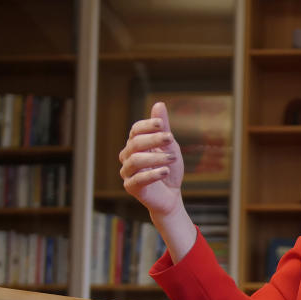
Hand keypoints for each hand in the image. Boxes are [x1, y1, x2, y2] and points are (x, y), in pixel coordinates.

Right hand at [119, 102, 184, 217]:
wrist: (171, 195)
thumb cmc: (169, 168)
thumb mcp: (170, 146)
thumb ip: (163, 128)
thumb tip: (159, 104)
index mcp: (136, 144)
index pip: (136, 130)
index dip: (147, 125)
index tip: (162, 124)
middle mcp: (127, 156)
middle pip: (135, 143)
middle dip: (154, 139)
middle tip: (170, 139)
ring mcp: (127, 172)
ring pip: (135, 160)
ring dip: (156, 157)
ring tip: (173, 158)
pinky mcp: (130, 187)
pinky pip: (138, 179)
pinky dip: (153, 174)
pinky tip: (166, 171)